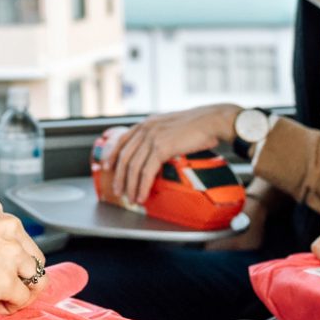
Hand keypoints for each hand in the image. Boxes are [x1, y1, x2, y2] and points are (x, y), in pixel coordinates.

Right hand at [0, 199, 47, 312]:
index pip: (17, 236)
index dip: (8, 255)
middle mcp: (9, 227)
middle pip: (33, 256)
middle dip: (20, 274)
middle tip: (2, 286)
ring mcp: (12, 254)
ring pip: (36, 278)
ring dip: (20, 292)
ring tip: (0, 299)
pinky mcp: (8, 280)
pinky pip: (22, 299)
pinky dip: (10, 307)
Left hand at [108, 104, 238, 204]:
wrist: (212, 121)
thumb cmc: (198, 125)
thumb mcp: (172, 125)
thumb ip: (161, 134)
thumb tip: (157, 151)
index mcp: (147, 123)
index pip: (122, 139)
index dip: (113, 155)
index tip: (107, 167)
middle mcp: (146, 129)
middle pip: (125, 157)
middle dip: (119, 177)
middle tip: (118, 190)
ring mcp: (152, 138)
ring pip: (134, 167)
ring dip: (130, 186)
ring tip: (131, 198)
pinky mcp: (161, 148)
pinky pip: (147, 172)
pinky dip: (142, 186)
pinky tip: (142, 196)